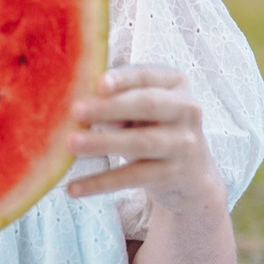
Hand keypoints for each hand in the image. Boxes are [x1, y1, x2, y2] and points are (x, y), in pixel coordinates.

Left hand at [67, 68, 225, 217]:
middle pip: (148, 105)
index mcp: (176, 84)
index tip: (98, 83)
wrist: (192, 174)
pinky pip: (134, 177)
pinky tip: (74, 187)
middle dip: (110, 107)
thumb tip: (73, 99)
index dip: (123, 79)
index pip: (147, 76)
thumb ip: (115, 101)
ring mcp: (184, 143)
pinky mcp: (174, 174)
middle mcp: (187, 110)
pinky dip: (102, 182)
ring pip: (141, 142)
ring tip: (70, 144)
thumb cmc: (154, 129)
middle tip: (76, 111)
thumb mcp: (142, 110)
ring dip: (103, 143)